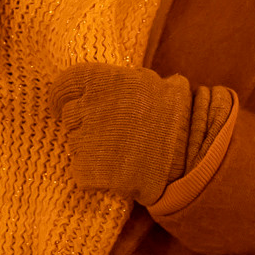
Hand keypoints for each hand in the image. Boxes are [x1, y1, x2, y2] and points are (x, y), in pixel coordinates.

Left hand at [48, 62, 193, 204]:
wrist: (191, 153)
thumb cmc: (175, 114)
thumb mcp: (149, 82)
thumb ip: (120, 81)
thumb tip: (104, 80)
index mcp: (100, 81)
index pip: (63, 85)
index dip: (64, 97)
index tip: (66, 104)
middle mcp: (88, 108)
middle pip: (69, 117)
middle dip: (82, 124)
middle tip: (104, 132)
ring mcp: (87, 141)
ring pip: (75, 144)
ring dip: (89, 149)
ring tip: (117, 152)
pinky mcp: (90, 171)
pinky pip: (81, 171)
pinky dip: (94, 174)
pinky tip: (115, 172)